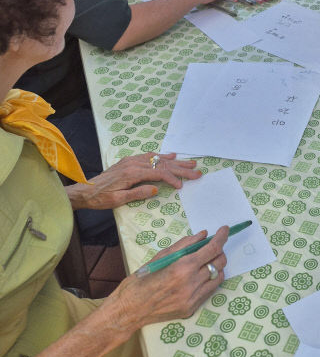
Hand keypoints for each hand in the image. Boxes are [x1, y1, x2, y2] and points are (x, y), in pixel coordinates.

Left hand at [66, 152, 201, 209]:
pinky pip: (149, 156)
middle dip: (181, 168)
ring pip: (157, 159)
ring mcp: (132, 160)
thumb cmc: (101, 198)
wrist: (85, 190)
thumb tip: (156, 189)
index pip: (158, 174)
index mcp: (132, 173)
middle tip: (196, 171)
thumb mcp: (118, 200)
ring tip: (190, 162)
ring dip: (175, 161)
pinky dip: (162, 156)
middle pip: (162, 165)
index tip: (182, 185)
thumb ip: (138, 193)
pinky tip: (170, 156)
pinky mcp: (129, 161)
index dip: (172, 179)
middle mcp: (134, 163)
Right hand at [107, 226, 229, 332]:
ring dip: (215, 266)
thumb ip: (185, 245)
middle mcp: (191, 283)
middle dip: (219, 251)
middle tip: (211, 246)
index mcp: (182, 267)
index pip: (212, 249)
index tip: (225, 229)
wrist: (130, 309)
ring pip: (218, 277)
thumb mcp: (161, 256)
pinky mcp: (192, 308)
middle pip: (218, 262)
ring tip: (205, 262)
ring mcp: (193, 298)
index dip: (222, 237)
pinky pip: (210, 291)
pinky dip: (210, 280)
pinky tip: (200, 276)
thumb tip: (203, 235)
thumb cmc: (142, 279)